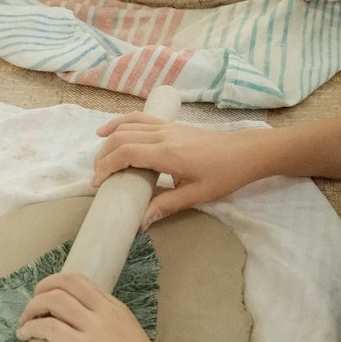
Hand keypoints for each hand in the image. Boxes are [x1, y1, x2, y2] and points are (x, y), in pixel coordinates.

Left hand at [17, 271, 176, 341]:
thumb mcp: (130, 339)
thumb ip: (109, 332)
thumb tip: (87, 340)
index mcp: (117, 309)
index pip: (82, 282)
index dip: (58, 285)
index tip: (47, 297)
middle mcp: (105, 312)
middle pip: (66, 282)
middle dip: (42, 288)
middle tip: (33, 305)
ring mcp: (94, 329)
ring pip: (54, 300)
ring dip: (33, 307)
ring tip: (25, 321)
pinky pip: (49, 328)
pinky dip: (32, 328)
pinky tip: (26, 336)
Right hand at [93, 120, 268, 222]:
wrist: (244, 152)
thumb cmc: (223, 175)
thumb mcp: (196, 195)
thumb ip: (166, 206)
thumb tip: (140, 223)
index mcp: (167, 153)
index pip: (126, 153)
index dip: (106, 166)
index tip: (97, 183)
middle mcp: (163, 135)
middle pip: (121, 138)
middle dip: (103, 157)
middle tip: (96, 178)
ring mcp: (166, 127)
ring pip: (127, 126)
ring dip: (108, 140)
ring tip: (98, 159)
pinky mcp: (170, 124)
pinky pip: (139, 118)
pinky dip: (120, 122)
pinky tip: (108, 131)